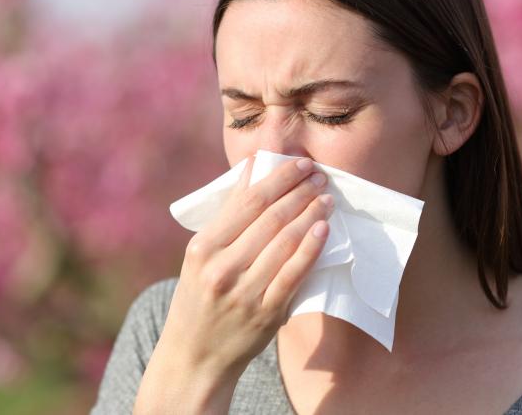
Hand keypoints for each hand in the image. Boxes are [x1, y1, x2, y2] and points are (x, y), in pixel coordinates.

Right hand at [135, 154, 332, 412]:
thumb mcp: (200, 255)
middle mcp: (221, 267)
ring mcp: (244, 292)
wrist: (194, 355)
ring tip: (326, 199)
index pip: (247, 202)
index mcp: (202, 247)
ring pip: (285, 243)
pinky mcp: (266, 313)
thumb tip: (252, 170)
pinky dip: (310, 249)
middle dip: (299, 193)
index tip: (301, 165)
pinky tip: (323, 230)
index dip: (279, 180)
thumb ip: (227, 214)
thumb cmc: (198, 297)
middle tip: (320, 176)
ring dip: (310, 216)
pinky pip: (294, 274)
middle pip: (269, 219)